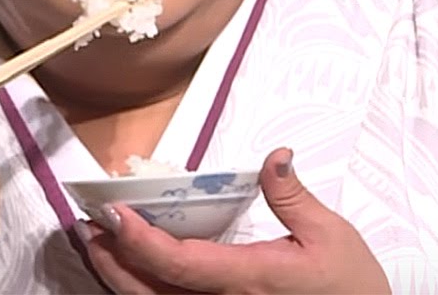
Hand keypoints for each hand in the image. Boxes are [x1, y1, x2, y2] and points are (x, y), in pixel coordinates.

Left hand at [79, 148, 389, 294]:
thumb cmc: (350, 288)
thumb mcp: (331, 236)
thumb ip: (294, 196)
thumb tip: (276, 155)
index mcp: (248, 280)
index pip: (179, 264)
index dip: (138, 240)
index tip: (111, 213)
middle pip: (148, 293)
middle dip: (110, 261)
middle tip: (86, 226)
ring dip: (118, 278)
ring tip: (99, 244)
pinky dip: (141, 290)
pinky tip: (132, 270)